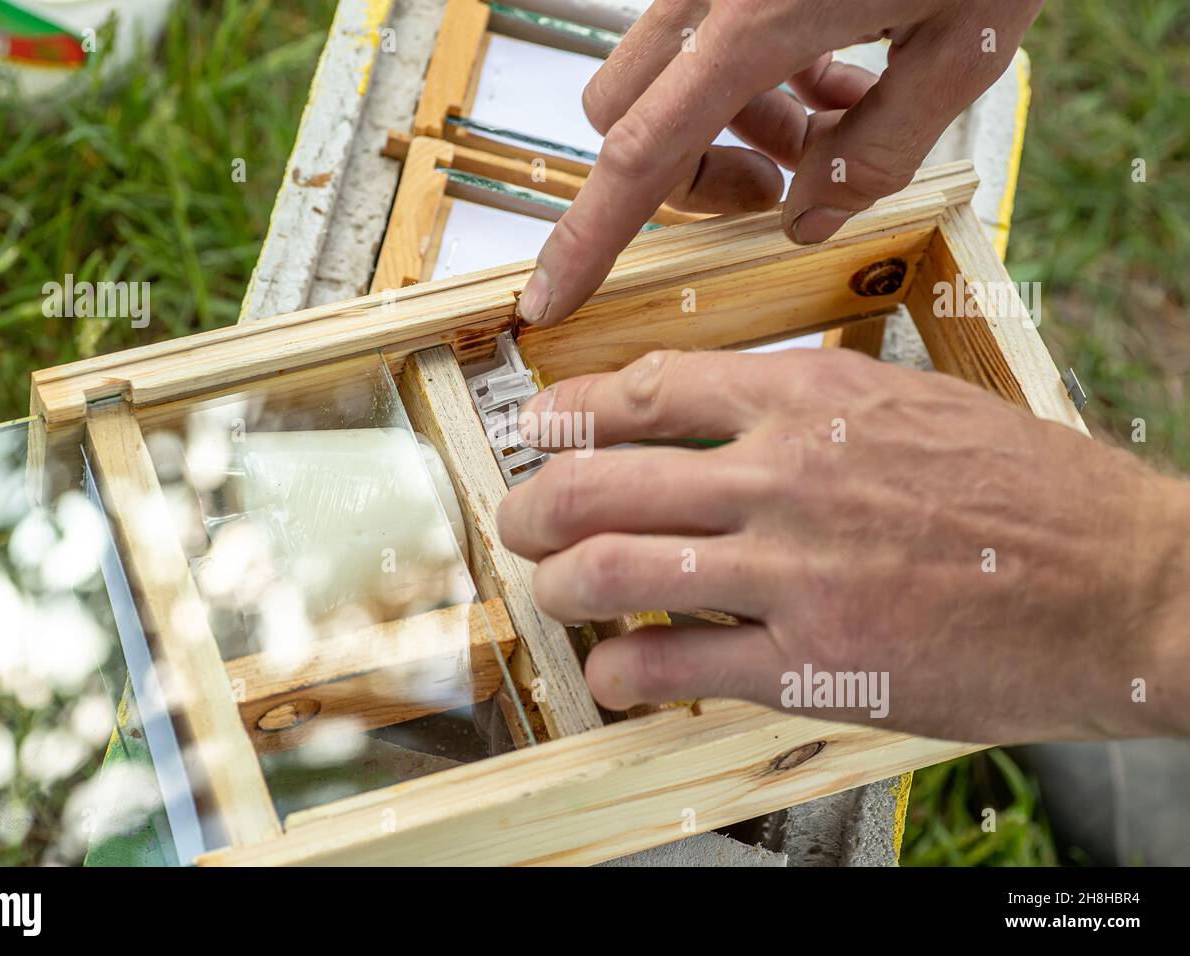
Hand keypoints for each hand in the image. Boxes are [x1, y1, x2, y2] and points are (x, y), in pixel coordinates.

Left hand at [496, 350, 1189, 741]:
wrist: (1131, 586)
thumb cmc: (1033, 498)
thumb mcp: (914, 407)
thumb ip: (810, 409)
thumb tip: (718, 421)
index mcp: (814, 399)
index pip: (648, 389)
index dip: (569, 413)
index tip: (539, 430)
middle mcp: (788, 475)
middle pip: (601, 480)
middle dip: (535, 504)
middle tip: (522, 524)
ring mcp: (794, 572)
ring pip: (613, 570)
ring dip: (559, 585)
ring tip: (556, 594)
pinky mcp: (812, 665)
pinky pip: (669, 667)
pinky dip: (620, 671)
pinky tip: (619, 674)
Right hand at [516, 0, 1045, 326]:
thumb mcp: (961, 45)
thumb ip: (880, 149)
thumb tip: (807, 219)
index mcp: (755, 22)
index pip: (639, 157)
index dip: (589, 240)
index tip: (550, 298)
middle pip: (625, 119)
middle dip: (682, 181)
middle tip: (770, 194)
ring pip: (662, 81)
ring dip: (724, 132)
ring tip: (830, 131)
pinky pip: (703, 38)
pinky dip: (746, 82)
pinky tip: (834, 81)